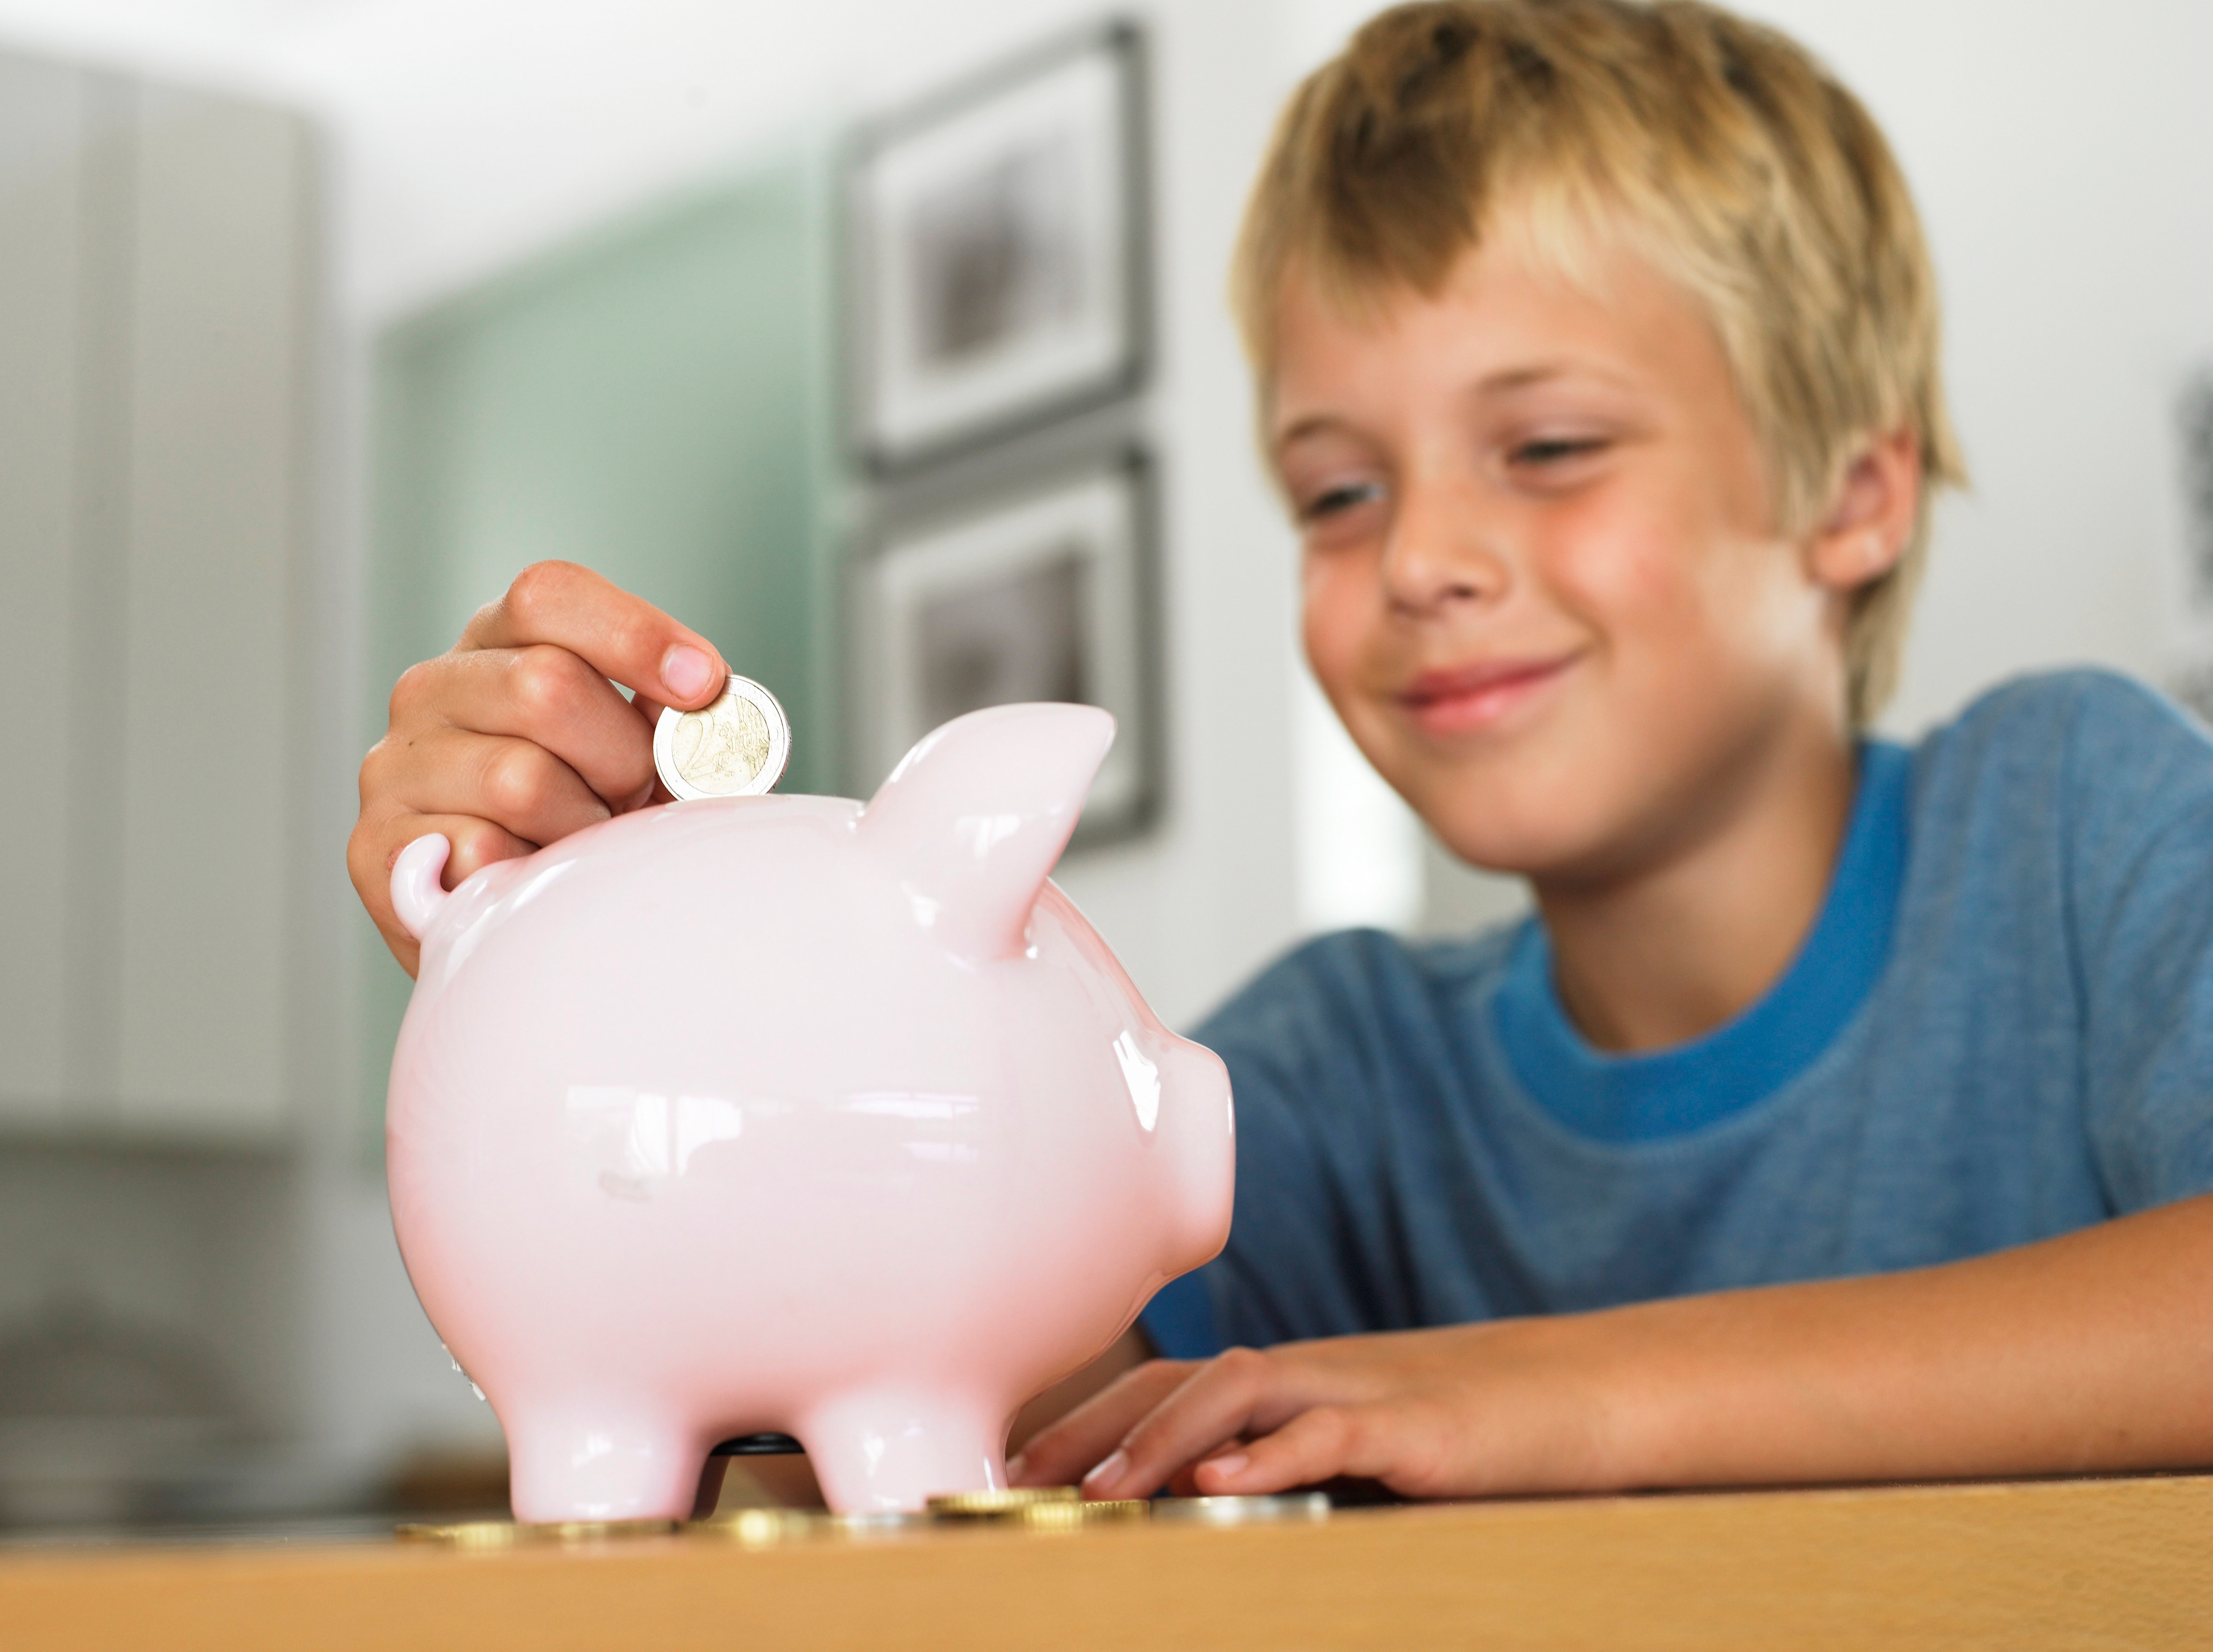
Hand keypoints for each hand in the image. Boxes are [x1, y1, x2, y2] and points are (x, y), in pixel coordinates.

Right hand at [348, 561, 727, 974]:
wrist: (516, 924)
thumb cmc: (589, 821)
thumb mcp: (633, 754)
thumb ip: (666, 719)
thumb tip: (706, 701)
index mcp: (497, 644)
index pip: (549, 596)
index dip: (633, 635)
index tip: (702, 684)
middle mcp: (431, 689)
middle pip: (545, 683)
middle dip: (620, 753)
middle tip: (633, 795)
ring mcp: (395, 766)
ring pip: (520, 779)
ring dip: (581, 824)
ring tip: (582, 843)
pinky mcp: (376, 848)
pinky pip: (480, 855)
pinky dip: (529, 876)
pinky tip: (533, 880)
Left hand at [1008, 1318, 1629, 1501]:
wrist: (1584, 1401)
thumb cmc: (1469, 1442)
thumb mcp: (1362, 1462)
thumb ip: (1289, 1478)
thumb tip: (1203, 1520)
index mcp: (1294, 1384)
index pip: (1169, 1386)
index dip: (1089, 1423)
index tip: (1015, 1471)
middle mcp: (1313, 1374)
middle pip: (1182, 1379)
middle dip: (1092, 1428)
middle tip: (1016, 1484)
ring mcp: (1364, 1391)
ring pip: (1241, 1390)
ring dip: (1160, 1439)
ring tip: (1098, 1496)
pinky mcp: (1419, 1427)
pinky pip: (1334, 1432)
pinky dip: (1274, 1455)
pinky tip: (1223, 1484)